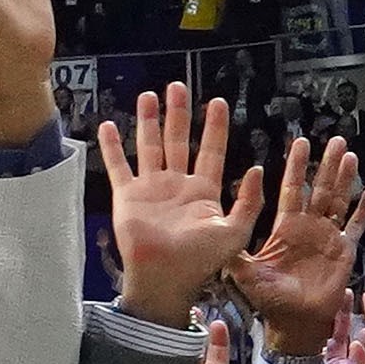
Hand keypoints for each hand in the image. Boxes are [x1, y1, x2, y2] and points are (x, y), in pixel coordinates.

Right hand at [92, 79, 264, 320]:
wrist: (165, 278)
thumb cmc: (201, 260)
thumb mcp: (236, 231)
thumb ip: (249, 202)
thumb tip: (256, 168)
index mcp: (203, 191)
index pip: (211, 150)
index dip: (215, 126)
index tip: (217, 102)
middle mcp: (176, 184)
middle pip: (178, 140)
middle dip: (179, 113)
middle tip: (178, 86)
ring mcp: (150, 189)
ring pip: (149, 146)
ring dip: (149, 121)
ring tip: (149, 96)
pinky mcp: (127, 196)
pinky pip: (119, 166)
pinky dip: (112, 147)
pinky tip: (108, 126)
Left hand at [229, 135, 364, 362]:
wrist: (294, 321)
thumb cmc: (268, 298)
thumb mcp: (245, 271)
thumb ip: (234, 249)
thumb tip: (218, 225)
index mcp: (285, 227)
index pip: (291, 189)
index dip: (296, 167)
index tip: (300, 143)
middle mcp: (308, 226)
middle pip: (319, 188)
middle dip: (326, 164)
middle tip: (335, 139)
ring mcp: (328, 236)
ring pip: (339, 200)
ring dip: (345, 178)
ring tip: (350, 155)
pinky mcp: (344, 250)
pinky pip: (355, 226)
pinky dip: (363, 209)